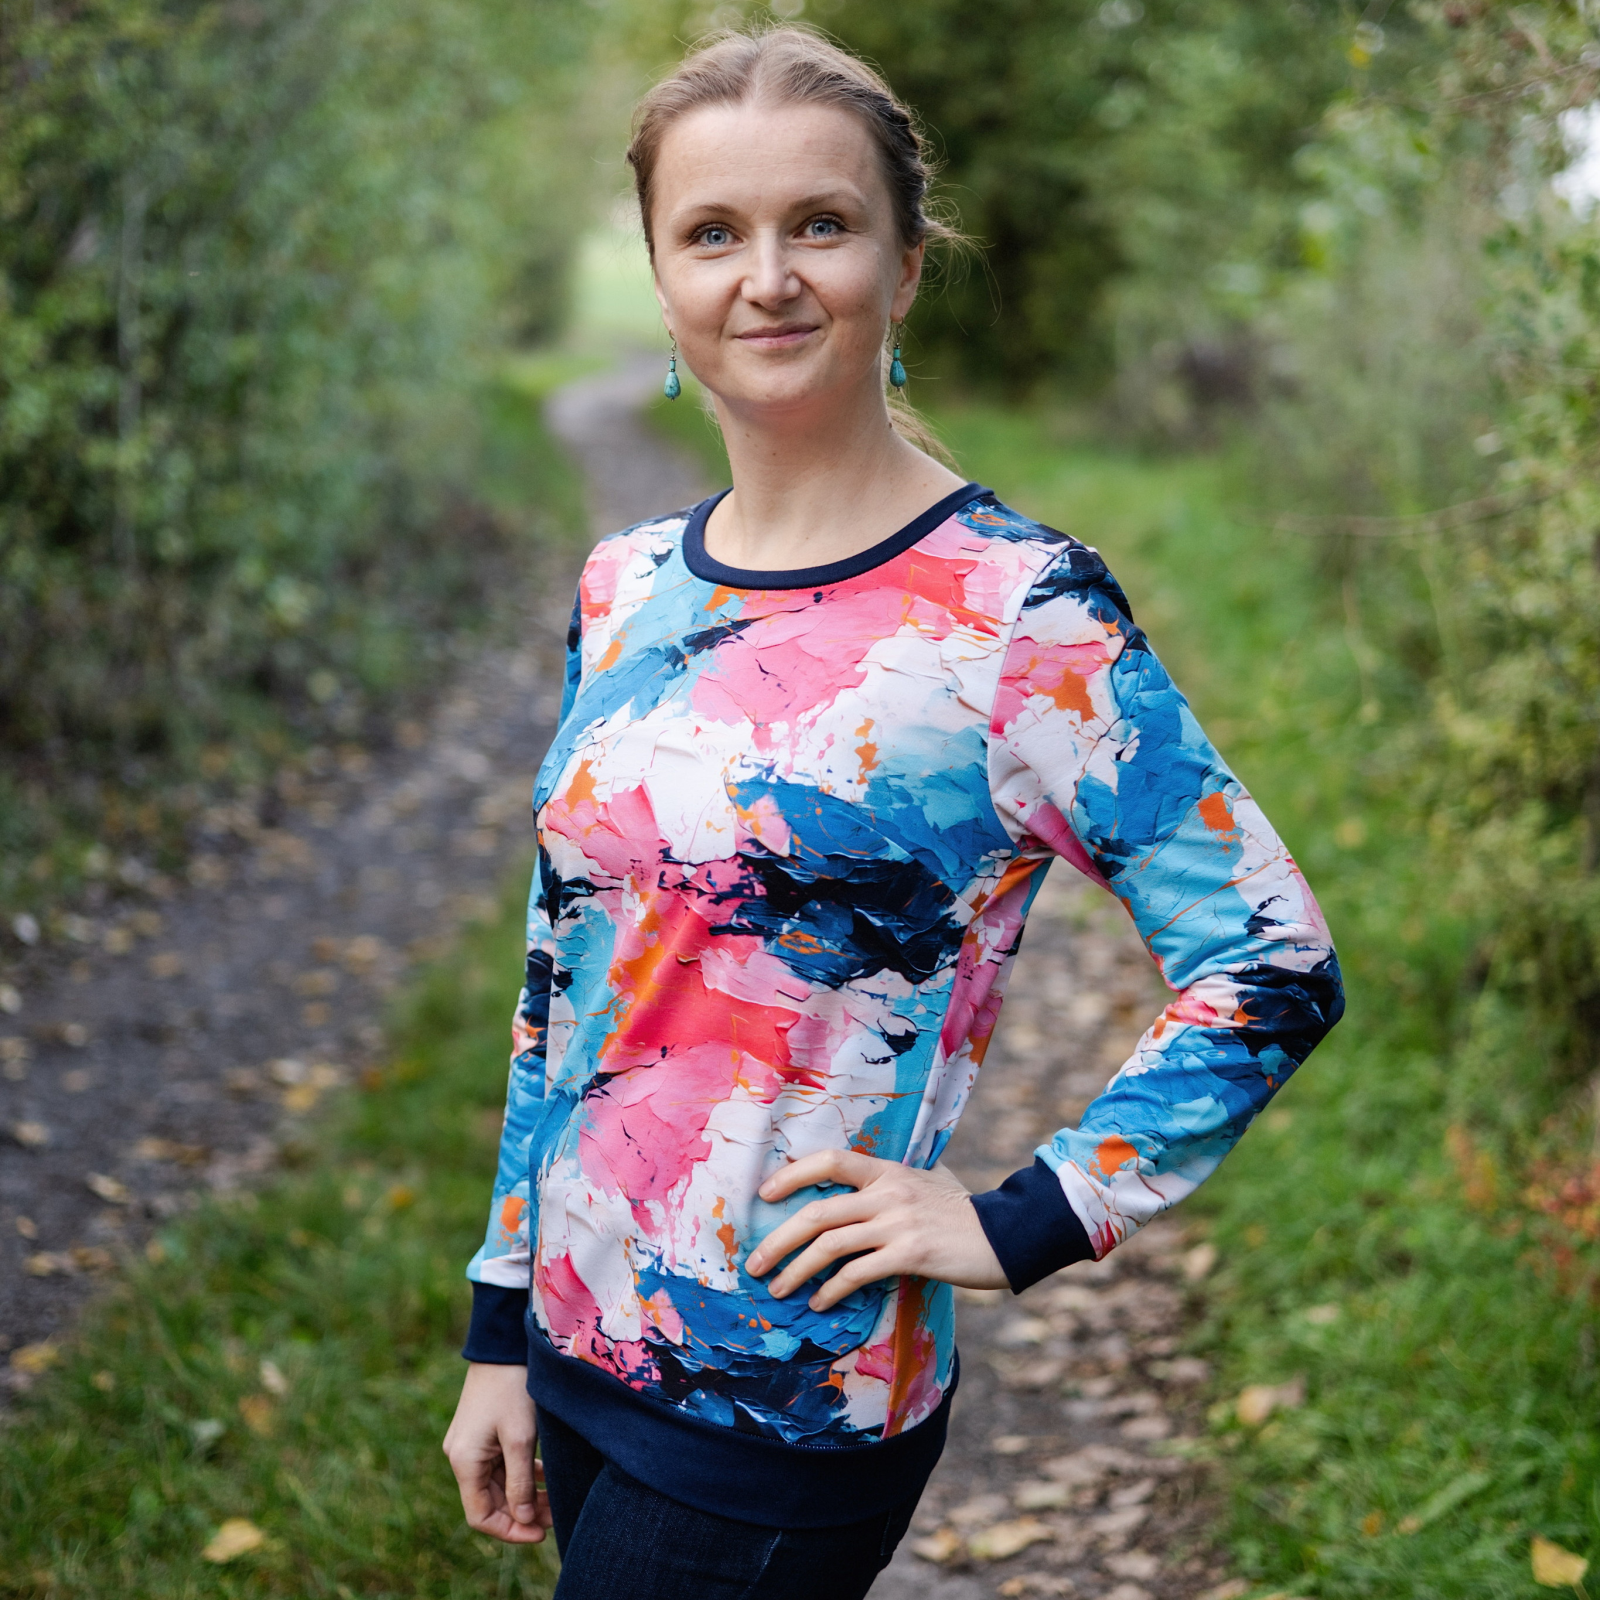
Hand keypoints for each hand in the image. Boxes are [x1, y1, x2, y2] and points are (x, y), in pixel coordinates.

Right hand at [442, 1362, 549, 1543]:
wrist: (502, 1343)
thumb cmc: (513, 1387)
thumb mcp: (520, 1437)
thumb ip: (520, 1482)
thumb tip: (523, 1519)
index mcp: (465, 1462)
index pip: (481, 1516)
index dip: (511, 1531)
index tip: (541, 1534)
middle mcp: (461, 1457)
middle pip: (491, 1501)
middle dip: (523, 1512)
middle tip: (557, 1514)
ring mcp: (470, 1445)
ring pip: (498, 1484)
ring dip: (524, 1495)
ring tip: (556, 1500)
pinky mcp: (482, 1433)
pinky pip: (500, 1465)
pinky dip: (521, 1474)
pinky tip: (545, 1476)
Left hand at [745, 1150, 1008, 1311]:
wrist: (1006, 1232)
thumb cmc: (962, 1212)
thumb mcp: (924, 1184)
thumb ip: (890, 1187)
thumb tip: (857, 1197)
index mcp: (887, 1170)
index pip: (829, 1161)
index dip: (792, 1175)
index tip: (764, 1194)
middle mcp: (887, 1192)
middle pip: (817, 1211)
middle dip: (779, 1240)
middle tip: (755, 1264)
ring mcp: (898, 1222)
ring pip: (829, 1245)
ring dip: (796, 1270)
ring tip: (778, 1290)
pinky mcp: (910, 1254)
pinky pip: (857, 1274)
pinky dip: (831, 1290)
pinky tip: (819, 1302)